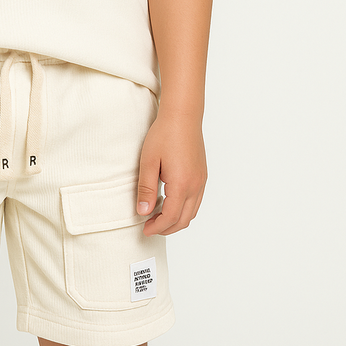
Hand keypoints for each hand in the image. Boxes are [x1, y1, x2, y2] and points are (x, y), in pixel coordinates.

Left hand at [136, 112, 207, 235]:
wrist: (183, 116)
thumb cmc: (164, 135)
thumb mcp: (148, 161)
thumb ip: (146, 189)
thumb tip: (143, 212)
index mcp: (182, 184)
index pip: (170, 217)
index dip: (157, 227)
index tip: (145, 229)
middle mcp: (195, 186)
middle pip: (183, 220)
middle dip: (166, 228)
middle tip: (150, 226)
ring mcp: (201, 181)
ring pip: (192, 213)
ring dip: (176, 220)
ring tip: (158, 217)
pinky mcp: (202, 176)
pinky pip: (196, 201)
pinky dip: (184, 209)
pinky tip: (170, 203)